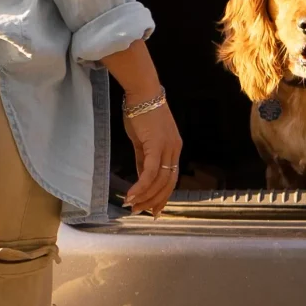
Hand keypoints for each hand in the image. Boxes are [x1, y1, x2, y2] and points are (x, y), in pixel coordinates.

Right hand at [123, 96, 182, 215]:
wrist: (142, 93)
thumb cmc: (142, 114)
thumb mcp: (144, 141)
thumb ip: (144, 160)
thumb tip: (141, 179)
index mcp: (174, 149)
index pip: (171, 179)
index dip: (162, 196)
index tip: (153, 210)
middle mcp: (174, 151)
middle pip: (167, 184)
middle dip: (153, 201)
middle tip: (139, 212)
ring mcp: (167, 148)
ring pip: (159, 181)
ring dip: (144, 196)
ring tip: (131, 206)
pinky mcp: (156, 145)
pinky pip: (149, 172)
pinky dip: (141, 186)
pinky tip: (131, 195)